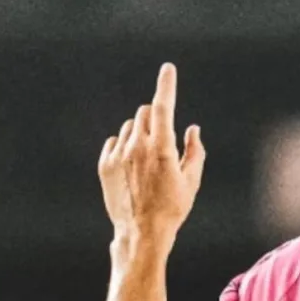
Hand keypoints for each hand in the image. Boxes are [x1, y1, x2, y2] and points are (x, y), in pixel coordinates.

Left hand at [98, 63, 205, 243]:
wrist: (142, 231)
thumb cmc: (173, 207)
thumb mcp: (192, 180)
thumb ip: (195, 150)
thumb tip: (193, 128)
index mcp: (162, 148)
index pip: (163, 107)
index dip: (166, 85)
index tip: (168, 69)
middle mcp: (137, 147)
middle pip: (144, 112)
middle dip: (155, 116)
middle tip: (163, 136)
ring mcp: (118, 155)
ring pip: (130, 127)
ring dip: (141, 132)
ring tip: (149, 159)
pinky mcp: (105, 165)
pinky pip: (114, 142)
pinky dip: (125, 146)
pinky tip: (133, 166)